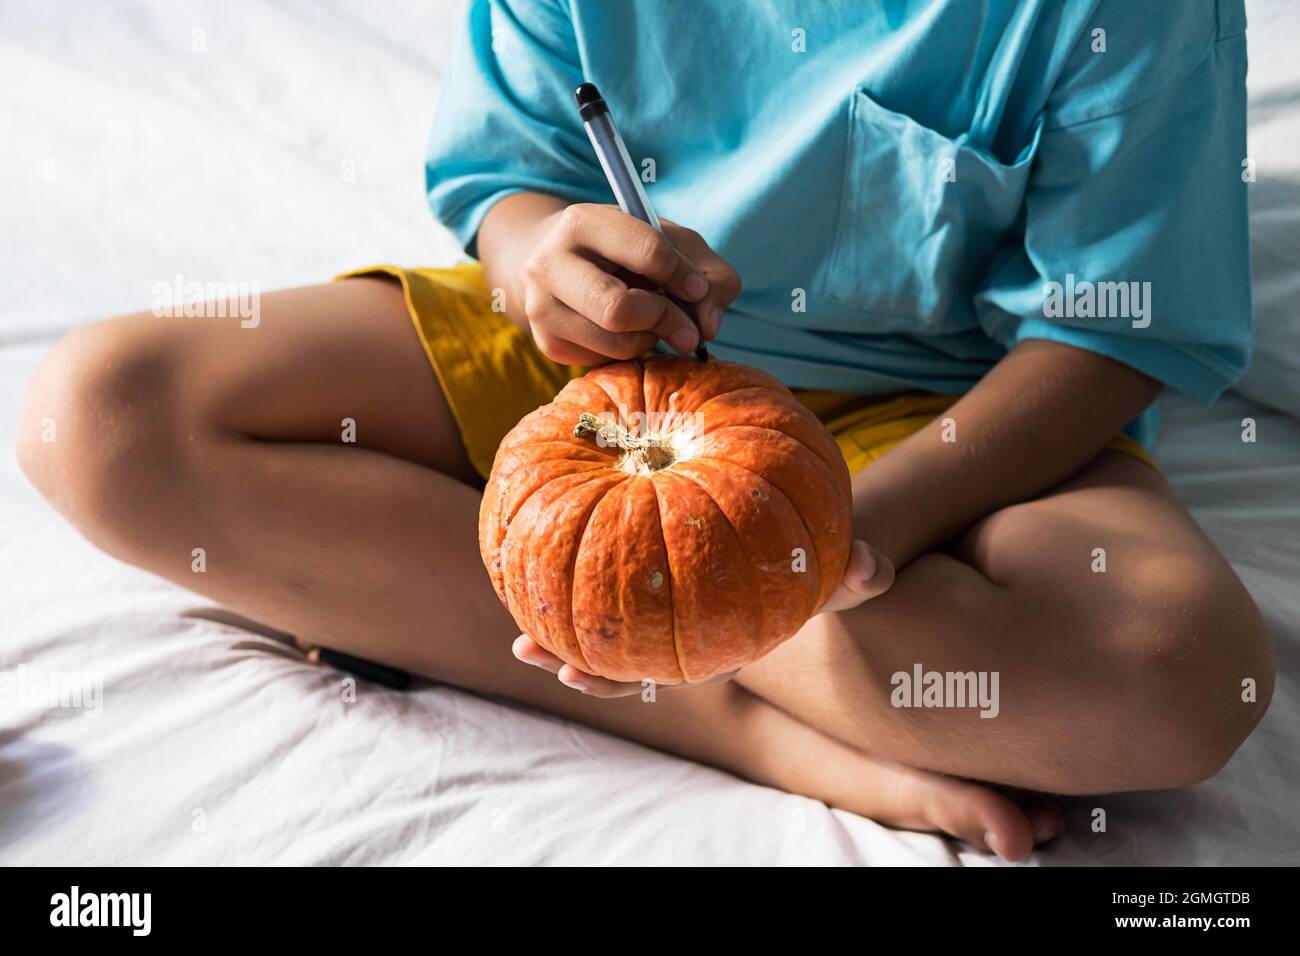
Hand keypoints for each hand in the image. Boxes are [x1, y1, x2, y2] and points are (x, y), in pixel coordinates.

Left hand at [514, 539, 894, 697]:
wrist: (794, 531)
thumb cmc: (808, 558)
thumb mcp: (832, 567)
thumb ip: (851, 574)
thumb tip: (871, 569)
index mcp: (712, 640)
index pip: (657, 670)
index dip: (614, 678)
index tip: (573, 677)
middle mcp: (678, 630)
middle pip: (617, 654)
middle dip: (569, 657)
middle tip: (527, 653)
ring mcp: (659, 600)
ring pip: (602, 621)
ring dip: (558, 626)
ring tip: (519, 633)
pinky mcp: (645, 560)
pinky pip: (603, 568)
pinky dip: (571, 560)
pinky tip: (536, 533)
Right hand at [517, 203, 740, 364]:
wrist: (561, 263)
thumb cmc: (626, 249)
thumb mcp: (671, 242)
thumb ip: (711, 275)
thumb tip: (708, 326)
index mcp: (582, 222)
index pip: (646, 252)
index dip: (683, 276)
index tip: (698, 288)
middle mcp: (548, 264)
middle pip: (619, 309)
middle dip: (665, 320)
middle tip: (688, 331)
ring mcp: (541, 307)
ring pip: (615, 342)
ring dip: (650, 339)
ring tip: (653, 322)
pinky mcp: (547, 342)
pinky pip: (605, 360)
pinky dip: (629, 351)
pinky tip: (626, 331)